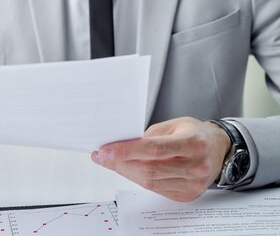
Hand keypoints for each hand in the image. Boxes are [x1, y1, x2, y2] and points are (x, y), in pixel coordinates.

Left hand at [91, 117, 230, 201]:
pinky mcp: (187, 194)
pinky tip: (128, 169)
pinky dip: (138, 179)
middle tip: (102, 155)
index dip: (127, 151)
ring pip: (149, 182)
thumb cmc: (193, 133)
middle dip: (120, 163)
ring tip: (110, 161)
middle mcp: (196, 165)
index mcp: (193, 143)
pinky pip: (155, 189)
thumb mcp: (172, 125)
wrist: (217, 148)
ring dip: (125, 171)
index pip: (154, 149)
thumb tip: (119, 146)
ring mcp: (193, 183)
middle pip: (149, 169)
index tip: (106, 150)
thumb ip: (148, 136)